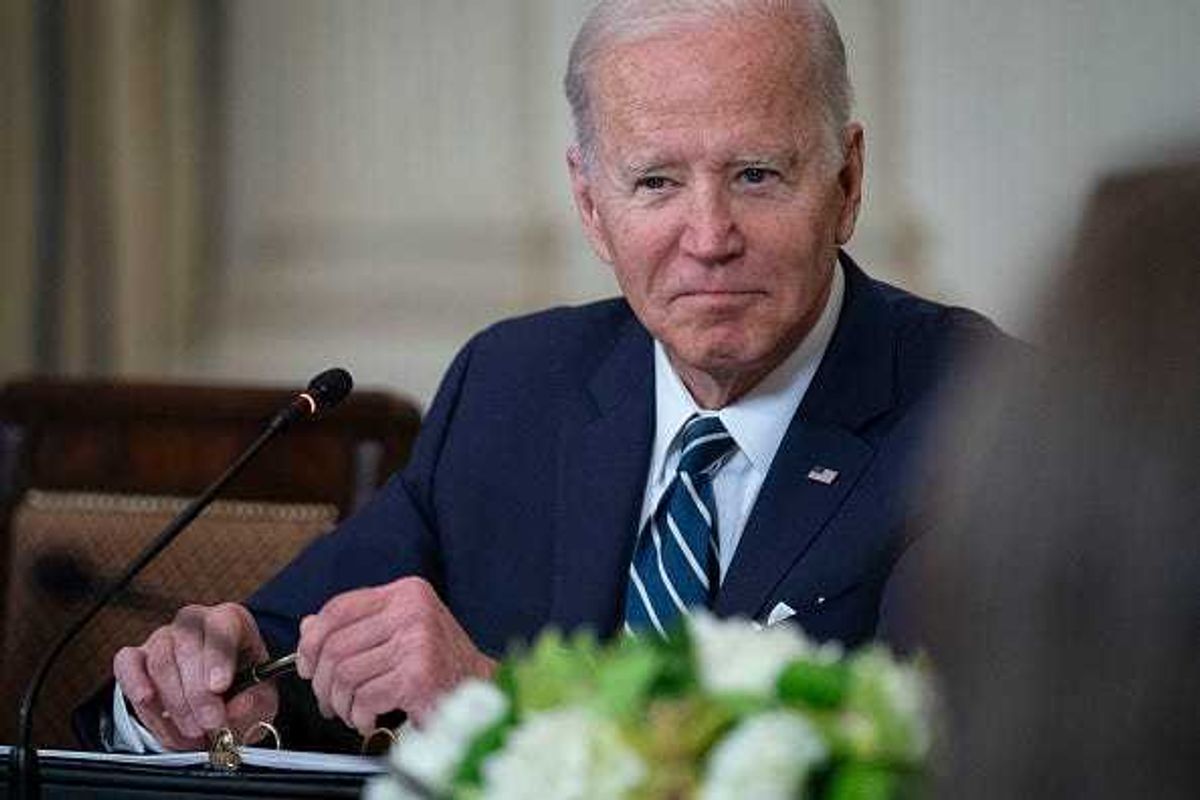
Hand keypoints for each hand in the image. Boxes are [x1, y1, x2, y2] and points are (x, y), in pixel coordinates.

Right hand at [113, 602, 277, 749]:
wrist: (222, 704)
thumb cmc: (244, 693)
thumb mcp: (262, 699)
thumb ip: (253, 702)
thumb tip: (236, 707)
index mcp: (232, 621)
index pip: (224, 623)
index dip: (219, 656)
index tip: (219, 687)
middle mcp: (195, 622)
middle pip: (188, 647)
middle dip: (198, 693)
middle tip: (210, 724)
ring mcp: (163, 638)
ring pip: (160, 661)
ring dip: (175, 703)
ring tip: (193, 732)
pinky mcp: (137, 657)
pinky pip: (127, 664)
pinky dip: (135, 684)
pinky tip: (147, 701)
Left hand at [296, 576, 495, 732]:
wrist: (481, 691)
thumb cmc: (438, 665)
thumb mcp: (398, 633)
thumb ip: (355, 627)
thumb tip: (308, 627)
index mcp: (406, 592)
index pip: (339, 608)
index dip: (313, 640)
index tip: (306, 664)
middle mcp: (413, 610)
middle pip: (336, 645)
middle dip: (322, 682)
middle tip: (329, 701)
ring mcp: (418, 641)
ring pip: (346, 675)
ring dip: (342, 704)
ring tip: (354, 712)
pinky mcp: (419, 675)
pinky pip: (365, 698)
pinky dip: (361, 716)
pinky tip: (372, 719)